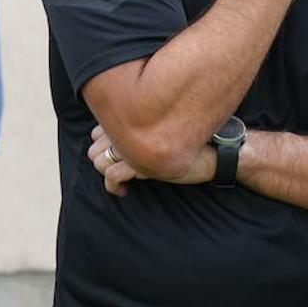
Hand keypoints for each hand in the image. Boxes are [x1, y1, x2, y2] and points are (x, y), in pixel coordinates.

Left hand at [88, 125, 216, 195]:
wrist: (213, 154)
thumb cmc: (187, 143)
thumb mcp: (161, 132)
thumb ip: (138, 128)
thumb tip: (108, 141)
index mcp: (136, 115)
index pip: (97, 131)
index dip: (104, 147)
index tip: (118, 157)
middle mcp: (133, 126)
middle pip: (94, 148)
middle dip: (103, 162)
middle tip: (119, 171)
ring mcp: (137, 144)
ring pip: (99, 161)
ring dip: (107, 174)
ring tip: (122, 180)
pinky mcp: (143, 163)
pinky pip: (112, 176)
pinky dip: (113, 187)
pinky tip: (124, 191)